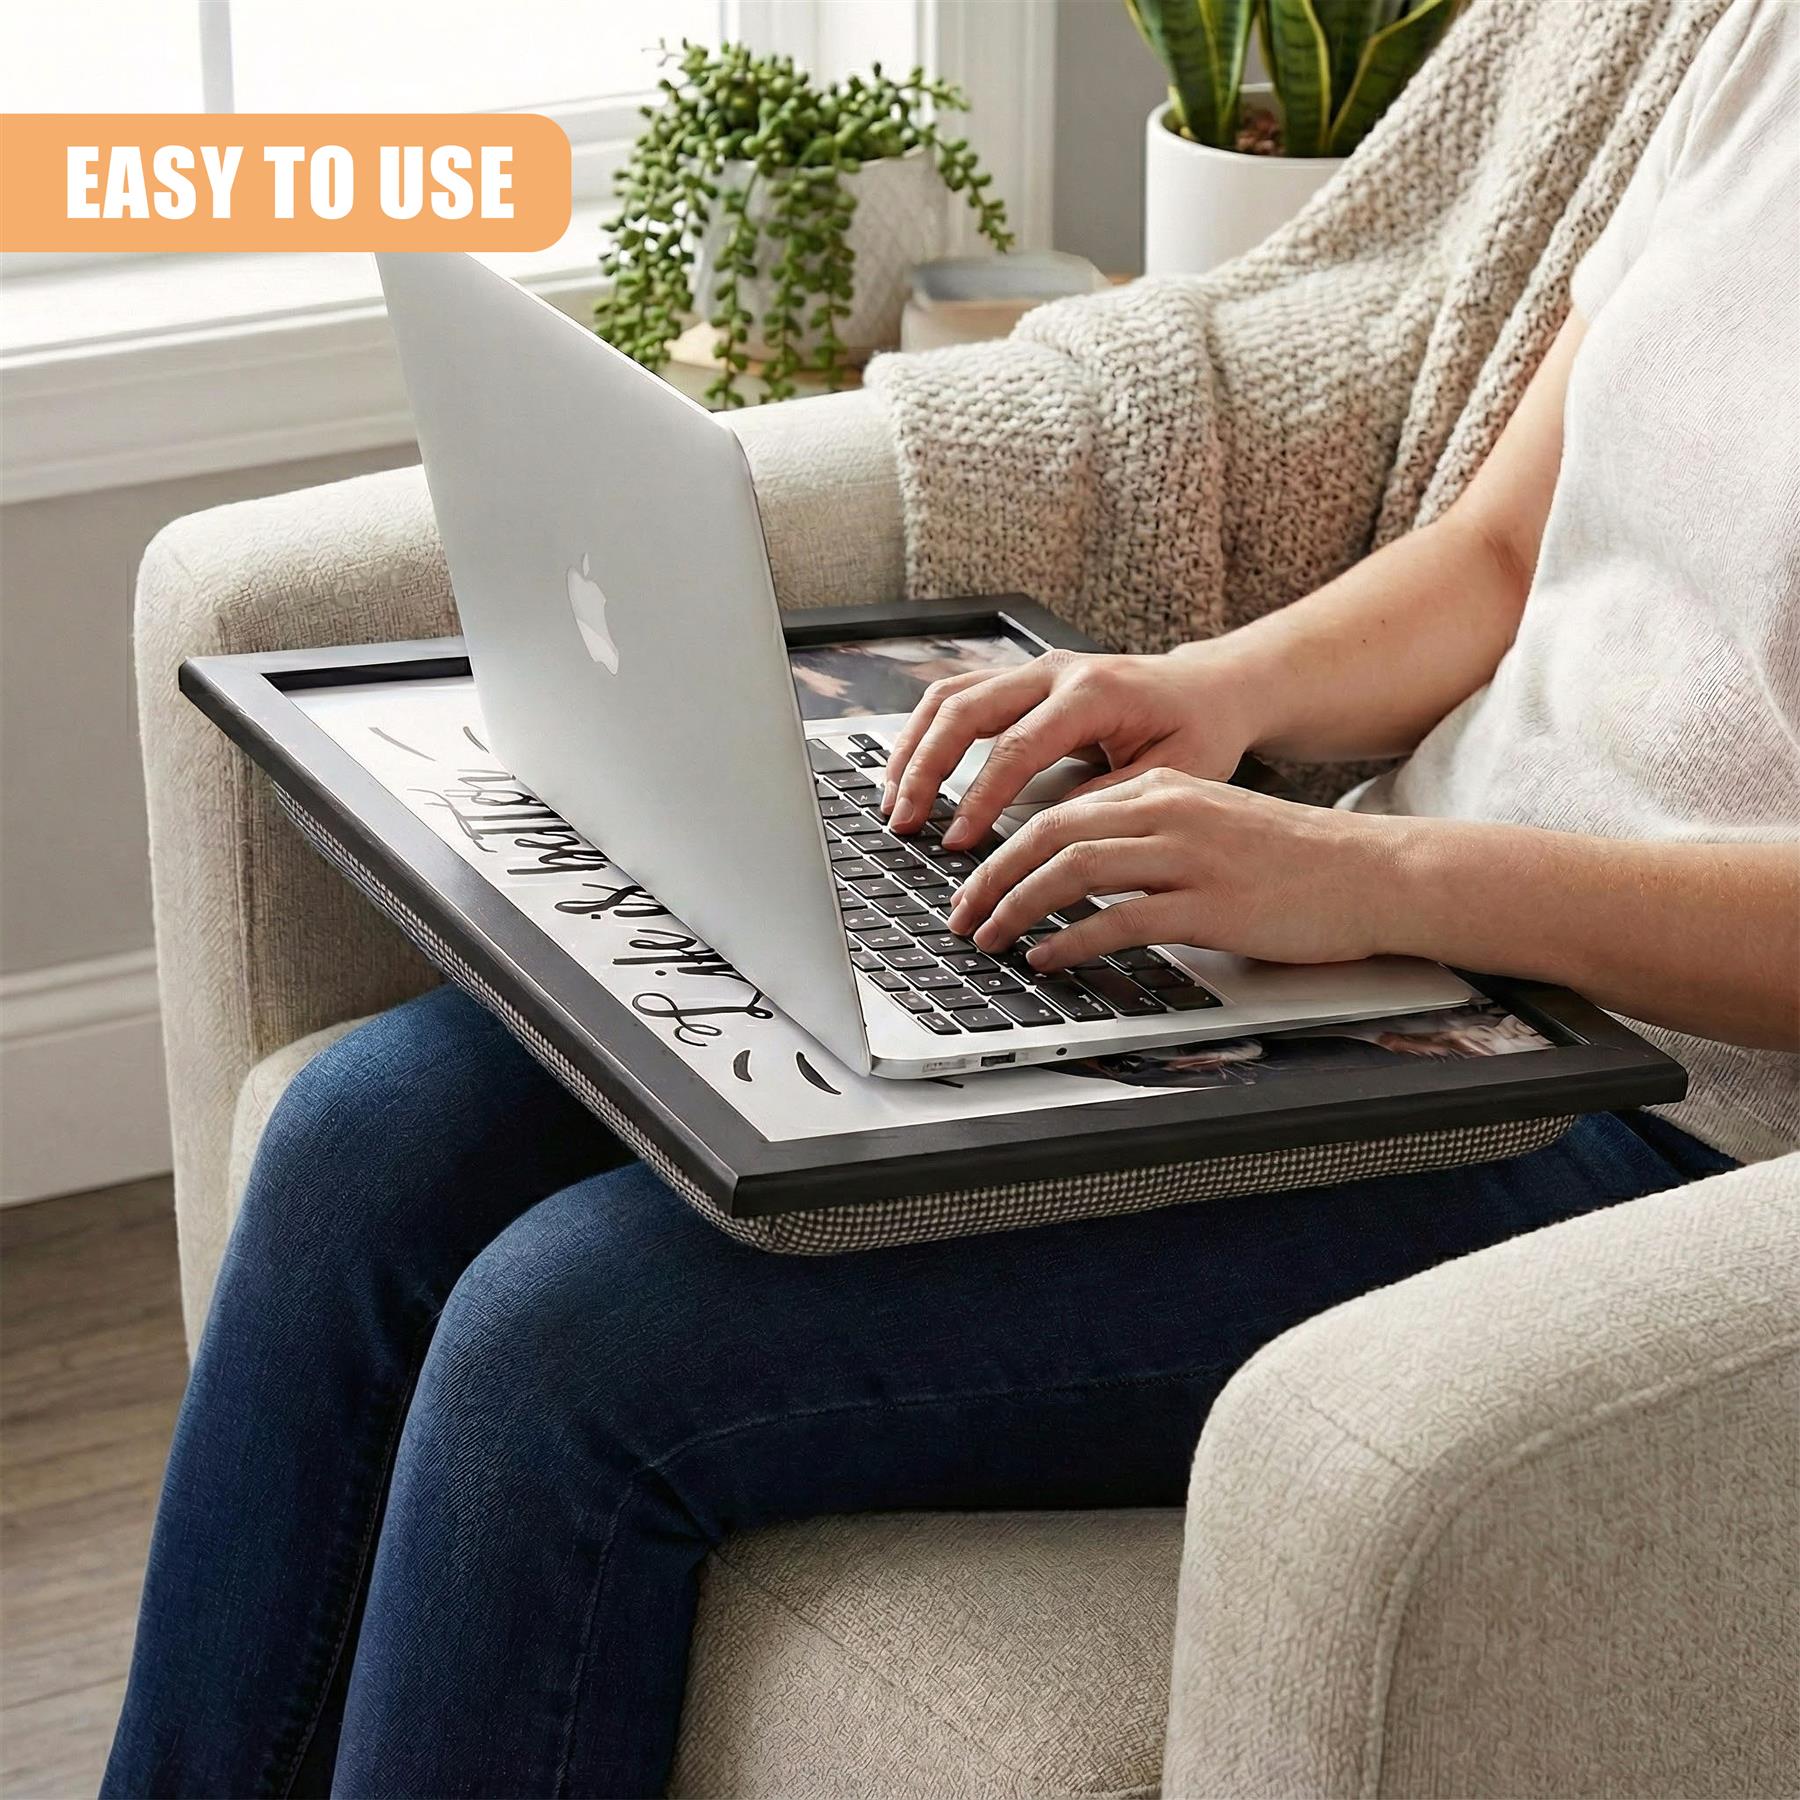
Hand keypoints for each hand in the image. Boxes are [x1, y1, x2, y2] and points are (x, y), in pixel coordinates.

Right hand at [881, 646, 1252, 847]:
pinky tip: (908, 773)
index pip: (1017, 747)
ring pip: (948, 695)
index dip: (980, 798)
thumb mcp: (1171, 775)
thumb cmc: (1197, 732)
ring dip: (912, 748)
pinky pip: (957, 697)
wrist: (1208, 690)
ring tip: (891, 801)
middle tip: (903, 822)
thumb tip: (1043, 836)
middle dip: (924, 768)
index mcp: (1094, 692)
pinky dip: (924, 734)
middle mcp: (1055, 671)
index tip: (957, 842)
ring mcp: (1033, 670)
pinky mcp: (1021, 682)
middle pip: (964, 708)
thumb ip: (1105, 800)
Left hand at [943, 769, 1408, 968]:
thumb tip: (1075, 869)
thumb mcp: (1209, 824)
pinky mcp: (1212, 905)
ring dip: (1017, 908)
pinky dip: (1071, 941)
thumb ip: (1145, 835)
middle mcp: (1169, 810)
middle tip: (959, 913)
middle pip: (1050, 834)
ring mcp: (1190, 856)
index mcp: (1163, 787)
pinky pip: (1119, 920)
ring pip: (1074, 871)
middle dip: (991, 877)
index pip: (1058, 810)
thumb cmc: (1293, 860)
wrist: (1373, 873)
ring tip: (989, 938)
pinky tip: (1047, 959)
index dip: (1002, 848)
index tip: (971, 881)